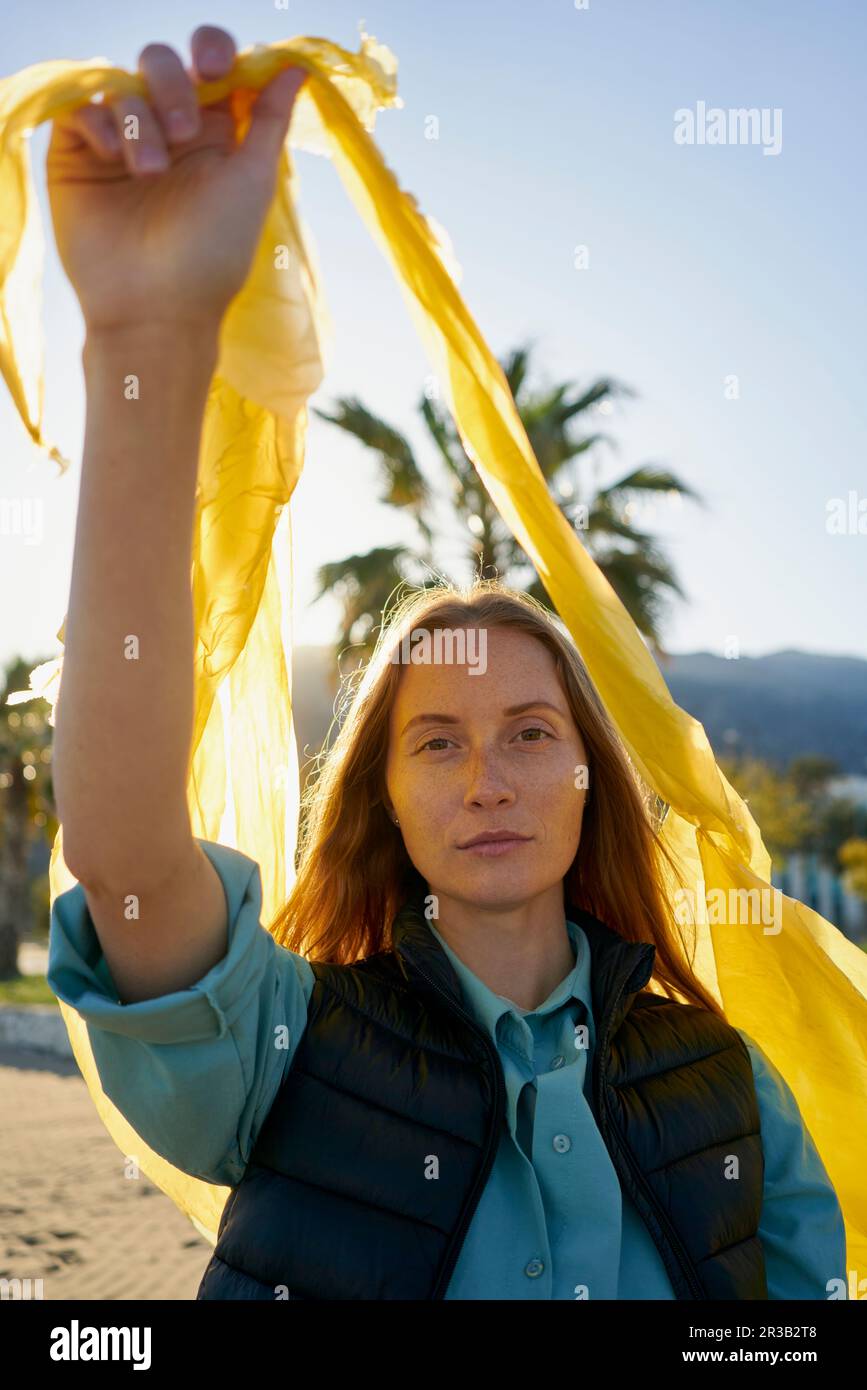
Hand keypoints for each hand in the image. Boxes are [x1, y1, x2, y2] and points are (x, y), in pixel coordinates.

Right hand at [46, 25, 306, 334]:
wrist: (155, 309)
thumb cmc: (212, 255)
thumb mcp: (252, 180)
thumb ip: (269, 119)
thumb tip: (298, 67)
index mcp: (213, 132)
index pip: (210, 65)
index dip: (213, 50)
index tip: (216, 65)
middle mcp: (165, 130)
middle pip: (162, 64)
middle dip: (174, 88)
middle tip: (184, 133)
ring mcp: (120, 141)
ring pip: (124, 85)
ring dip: (140, 120)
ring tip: (149, 173)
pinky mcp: (78, 154)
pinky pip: (82, 106)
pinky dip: (99, 122)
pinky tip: (113, 157)